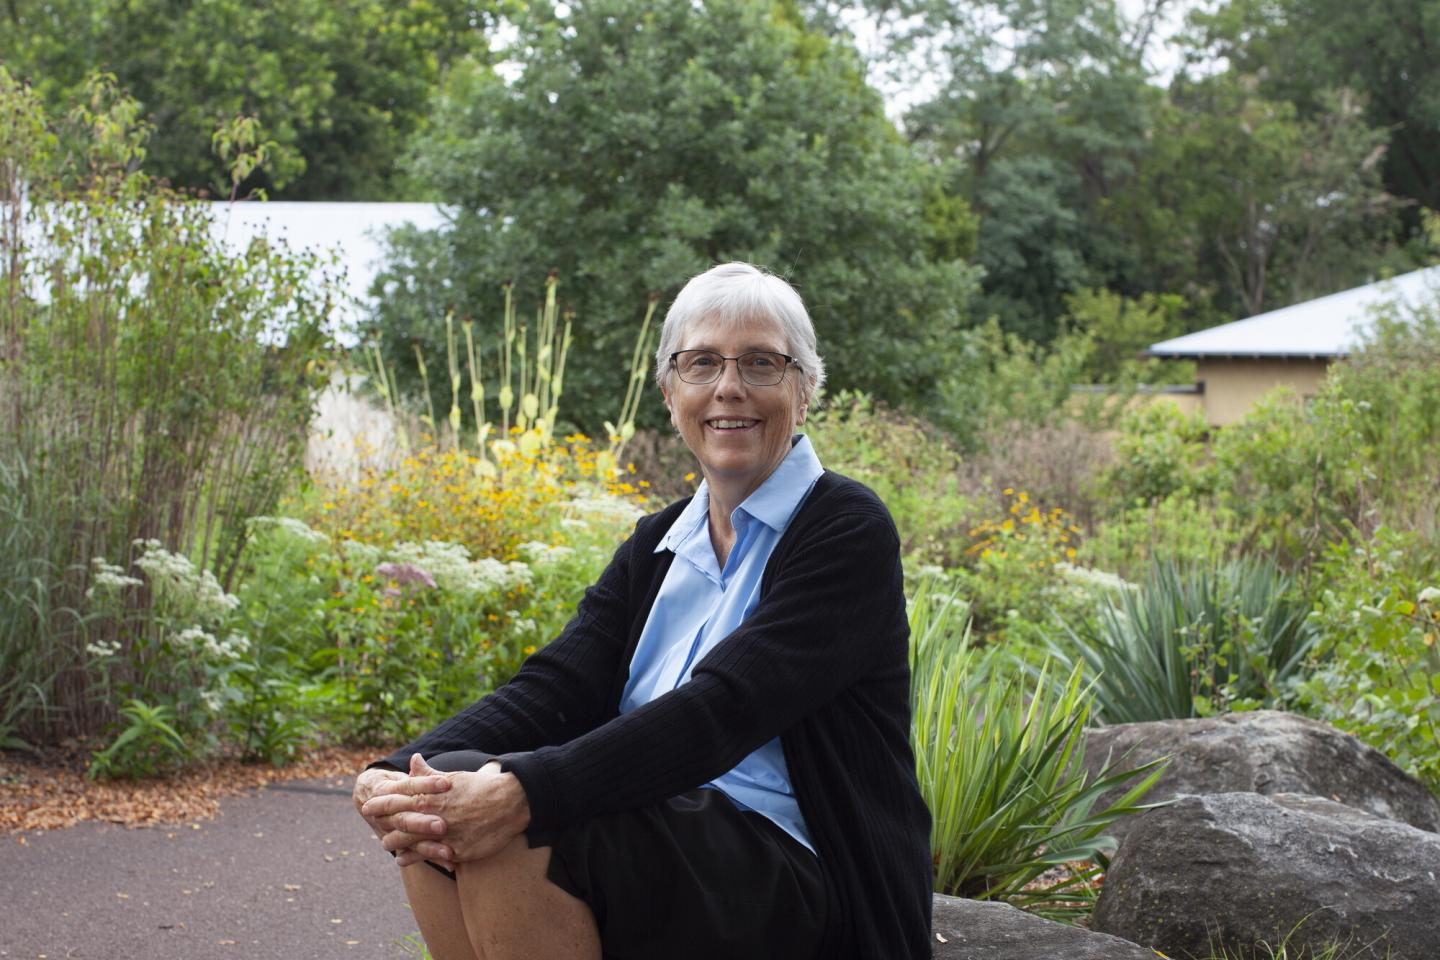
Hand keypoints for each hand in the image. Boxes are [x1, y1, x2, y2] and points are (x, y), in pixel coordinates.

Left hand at [362, 754, 531, 867]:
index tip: (369, 802)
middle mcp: (435, 815)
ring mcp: (445, 834)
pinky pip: (431, 856)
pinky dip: (416, 858)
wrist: (511, 802)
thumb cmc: (481, 787)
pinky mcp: (457, 850)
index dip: (382, 801)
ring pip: (412, 841)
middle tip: (369, 820)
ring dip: (395, 842)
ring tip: (384, 844)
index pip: (400, 798)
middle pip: (401, 820)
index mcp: (433, 796)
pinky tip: (403, 860)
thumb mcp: (452, 777)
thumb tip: (414, 759)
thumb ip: (429, 774)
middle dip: (383, 820)